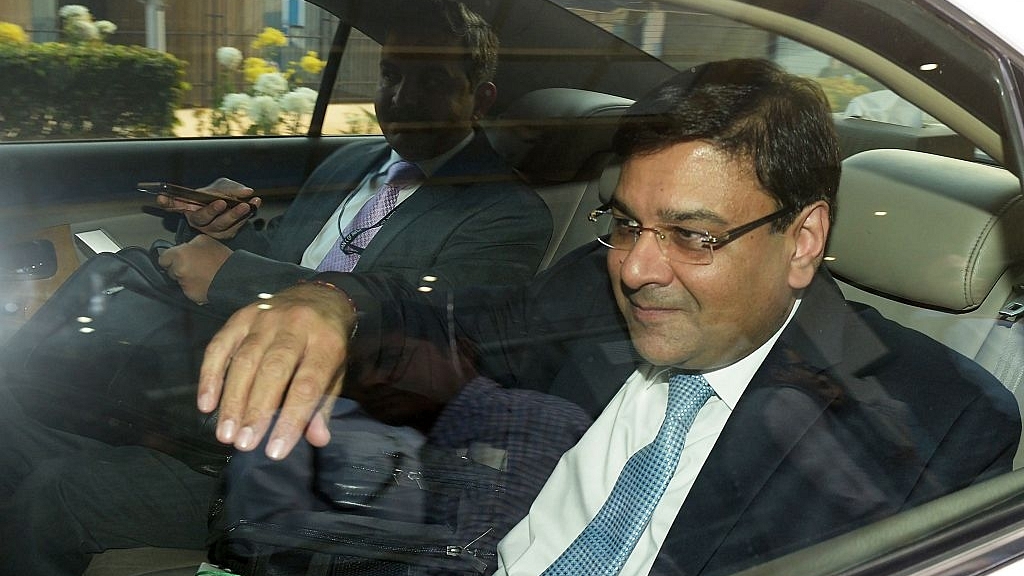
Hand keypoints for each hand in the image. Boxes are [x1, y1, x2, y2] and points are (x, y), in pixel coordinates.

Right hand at [155, 177, 261, 239]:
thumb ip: (230, 187)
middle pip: (202, 217)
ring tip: (246, 204)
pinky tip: (255, 203)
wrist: (233, 206)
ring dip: (235, 214)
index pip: (173, 206)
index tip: (160, 198)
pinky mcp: (227, 234)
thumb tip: (246, 191)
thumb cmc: (219, 194)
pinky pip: (237, 225)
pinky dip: (248, 213)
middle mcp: (198, 220)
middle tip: (221, 202)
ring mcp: (212, 229)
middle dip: (211, 210)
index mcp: (189, 207)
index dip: (167, 203)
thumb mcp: (221, 186)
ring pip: (222, 224)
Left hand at [157, 235, 231, 303]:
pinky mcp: (190, 295)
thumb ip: (189, 244)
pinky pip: (187, 289)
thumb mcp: (205, 240)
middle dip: (177, 268)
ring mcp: (183, 284)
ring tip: (200, 274)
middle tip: (192, 266)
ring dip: (185, 278)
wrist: (233, 278)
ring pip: (178, 280)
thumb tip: (182, 248)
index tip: (177, 259)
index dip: (170, 258)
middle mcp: (178, 270)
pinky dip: (192, 287)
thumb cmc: (221, 258)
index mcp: (179, 254)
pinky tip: (203, 283)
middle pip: (170, 270)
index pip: (163, 258)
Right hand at [197, 282, 356, 459]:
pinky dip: (210, 375)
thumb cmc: (327, 342)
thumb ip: (323, 405)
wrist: (319, 295)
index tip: (275, 451)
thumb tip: (316, 440)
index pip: (307, 385)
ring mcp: (266, 318)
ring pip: (244, 359)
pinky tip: (206, 404)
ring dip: (232, 399)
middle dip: (256, 411)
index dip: (290, 419)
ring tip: (225, 433)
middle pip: (273, 370)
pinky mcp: (242, 315)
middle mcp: (296, 326)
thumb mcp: (335, 371)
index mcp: (326, 342)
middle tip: (243, 444)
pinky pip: (220, 345)